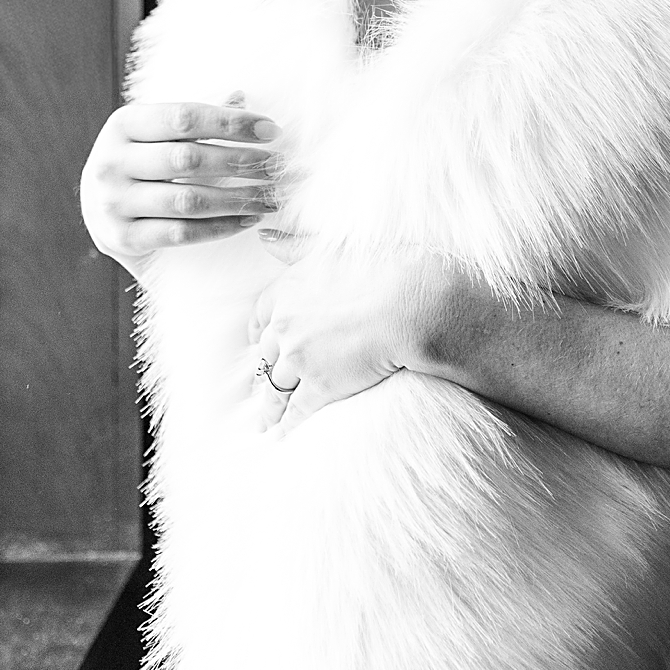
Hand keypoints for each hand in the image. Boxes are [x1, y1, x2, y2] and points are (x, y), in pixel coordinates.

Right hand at [79, 94, 281, 273]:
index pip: (185, 118)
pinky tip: (248, 220)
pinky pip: (182, 234)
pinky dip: (220, 227)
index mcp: (123, 124)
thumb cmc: (140, 160)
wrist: (98, 209)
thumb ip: (194, 118)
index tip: (272, 130)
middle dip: (241, 162)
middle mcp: (112, 161)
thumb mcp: (156, 132)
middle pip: (189, 160)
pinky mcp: (123, 238)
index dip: (231, 123)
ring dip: (238, 199)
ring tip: (270, 196)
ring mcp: (114, 202)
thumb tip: (240, 97)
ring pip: (188, 200)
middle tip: (278, 167)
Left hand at [248, 244, 454, 428]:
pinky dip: (288, 425)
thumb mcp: (332, 248)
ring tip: (265, 422)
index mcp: (287, 290)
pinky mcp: (321, 386)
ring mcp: (300, 358)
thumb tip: (264, 235)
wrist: (409, 303)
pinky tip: (285, 434)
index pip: (261, 315)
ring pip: (275, 388)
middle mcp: (286, 324)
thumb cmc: (383, 268)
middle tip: (262, 385)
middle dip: (264, 371)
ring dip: (269, 407)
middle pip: (266, 355)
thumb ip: (295, 244)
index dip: (261, 331)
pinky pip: (296, 411)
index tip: (260, 341)